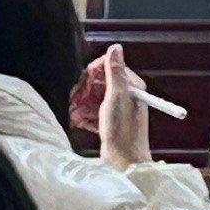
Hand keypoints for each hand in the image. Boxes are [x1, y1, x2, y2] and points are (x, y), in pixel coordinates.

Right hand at [75, 46, 154, 168]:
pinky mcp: (110, 122)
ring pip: (95, 97)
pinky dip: (86, 115)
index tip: (86, 80)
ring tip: (76, 113)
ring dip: (82, 103)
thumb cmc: (122, 130)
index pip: (111, 67)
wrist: (124, 161)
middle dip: (86, 89)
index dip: (95, 71)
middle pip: (100, 82)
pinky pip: (94, 112)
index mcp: (132, 87)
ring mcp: (118, 110)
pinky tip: (80, 121)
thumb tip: (115, 48)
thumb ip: (115, 72)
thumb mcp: (117, 96)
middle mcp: (127, 96)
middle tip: (77, 98)